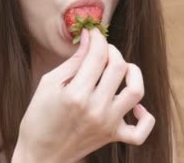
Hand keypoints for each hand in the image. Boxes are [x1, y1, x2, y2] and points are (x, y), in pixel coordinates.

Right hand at [14, 28, 154, 162]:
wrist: (40, 155)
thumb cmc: (38, 117)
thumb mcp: (48, 83)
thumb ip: (73, 61)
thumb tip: (89, 39)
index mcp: (76, 94)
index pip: (98, 55)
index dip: (98, 38)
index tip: (94, 33)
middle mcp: (96, 109)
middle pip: (118, 67)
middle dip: (112, 51)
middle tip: (102, 50)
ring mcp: (108, 124)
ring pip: (136, 91)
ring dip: (133, 73)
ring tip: (121, 69)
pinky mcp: (114, 136)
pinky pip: (141, 131)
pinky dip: (145, 117)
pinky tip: (134, 107)